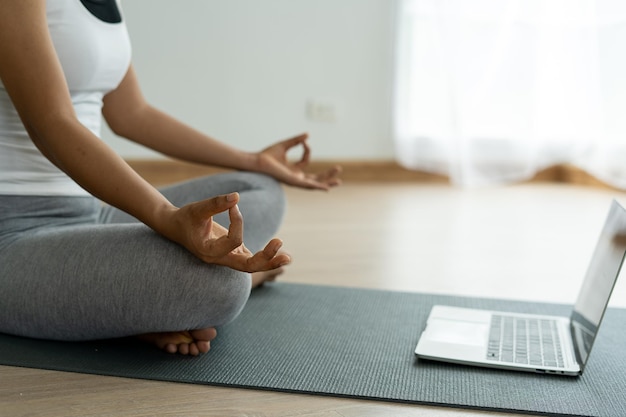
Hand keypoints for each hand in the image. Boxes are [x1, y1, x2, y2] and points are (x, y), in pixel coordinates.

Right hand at [168, 193, 290, 271]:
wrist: (176, 227)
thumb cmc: (186, 218)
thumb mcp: (197, 209)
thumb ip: (216, 203)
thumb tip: (236, 196)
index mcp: (208, 252)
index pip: (233, 242)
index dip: (238, 222)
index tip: (233, 206)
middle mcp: (219, 259)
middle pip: (246, 266)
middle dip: (265, 257)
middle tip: (280, 243)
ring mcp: (227, 258)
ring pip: (252, 267)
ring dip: (271, 262)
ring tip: (289, 257)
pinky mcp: (233, 253)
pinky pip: (252, 260)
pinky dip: (268, 257)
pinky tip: (282, 253)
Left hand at [255, 133, 341, 190]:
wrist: (257, 161)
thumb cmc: (267, 155)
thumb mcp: (285, 145)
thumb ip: (296, 140)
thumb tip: (307, 136)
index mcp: (292, 169)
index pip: (306, 161)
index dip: (308, 150)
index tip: (304, 141)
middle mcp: (294, 176)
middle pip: (315, 177)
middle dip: (327, 174)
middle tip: (338, 168)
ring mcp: (295, 180)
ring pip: (314, 183)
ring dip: (327, 182)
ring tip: (339, 181)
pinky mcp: (293, 182)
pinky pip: (308, 185)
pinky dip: (318, 187)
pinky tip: (326, 188)